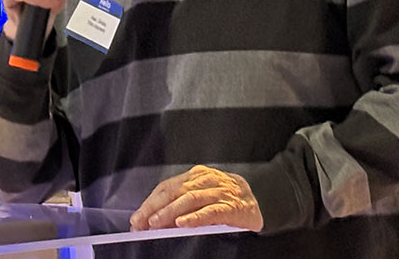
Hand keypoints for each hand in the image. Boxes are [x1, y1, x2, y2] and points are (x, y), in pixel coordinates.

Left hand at [129, 165, 262, 232]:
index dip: (150, 202)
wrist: (261, 197)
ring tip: (155, 223)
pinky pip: (210, 211)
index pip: (167, 187)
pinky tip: (183, 223)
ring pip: (189, 199)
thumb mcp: (203, 193)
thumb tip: (155, 218)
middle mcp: (205, 180)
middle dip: (154, 207)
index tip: (137, 218)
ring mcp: (219, 191)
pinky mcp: (231, 206)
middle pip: (174, 191)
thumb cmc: (226, 197)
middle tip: (140, 222)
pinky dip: (194, 217)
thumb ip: (182, 201)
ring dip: (170, 212)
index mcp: (195, 175)